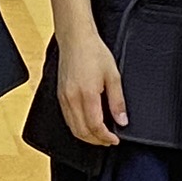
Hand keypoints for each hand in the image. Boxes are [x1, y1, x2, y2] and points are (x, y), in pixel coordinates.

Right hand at [48, 28, 126, 147]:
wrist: (76, 39)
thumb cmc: (94, 53)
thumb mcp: (113, 76)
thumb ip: (118, 101)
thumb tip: (122, 120)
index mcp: (86, 94)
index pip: (95, 126)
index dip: (106, 137)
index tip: (115, 139)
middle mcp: (72, 99)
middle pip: (82, 132)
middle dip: (97, 141)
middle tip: (109, 141)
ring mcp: (63, 98)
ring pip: (73, 128)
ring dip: (86, 136)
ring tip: (100, 136)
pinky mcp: (60, 95)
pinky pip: (67, 119)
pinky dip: (77, 127)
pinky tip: (87, 125)